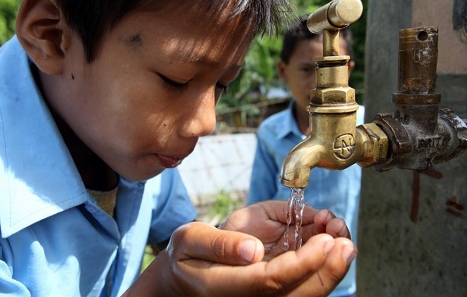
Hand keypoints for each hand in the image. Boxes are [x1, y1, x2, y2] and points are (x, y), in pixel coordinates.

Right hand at [125, 201, 356, 296]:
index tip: (325, 240)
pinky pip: (301, 290)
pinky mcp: (271, 296)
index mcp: (225, 286)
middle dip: (328, 271)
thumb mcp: (190, 239)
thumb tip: (253, 250)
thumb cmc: (187, 256)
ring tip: (343, 240)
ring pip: (304, 295)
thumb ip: (219, 243)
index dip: (303, 263)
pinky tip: (329, 246)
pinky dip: (321, 270)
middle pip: (297, 295)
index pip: (271, 280)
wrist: (184, 278)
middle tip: (346, 242)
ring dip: (329, 271)